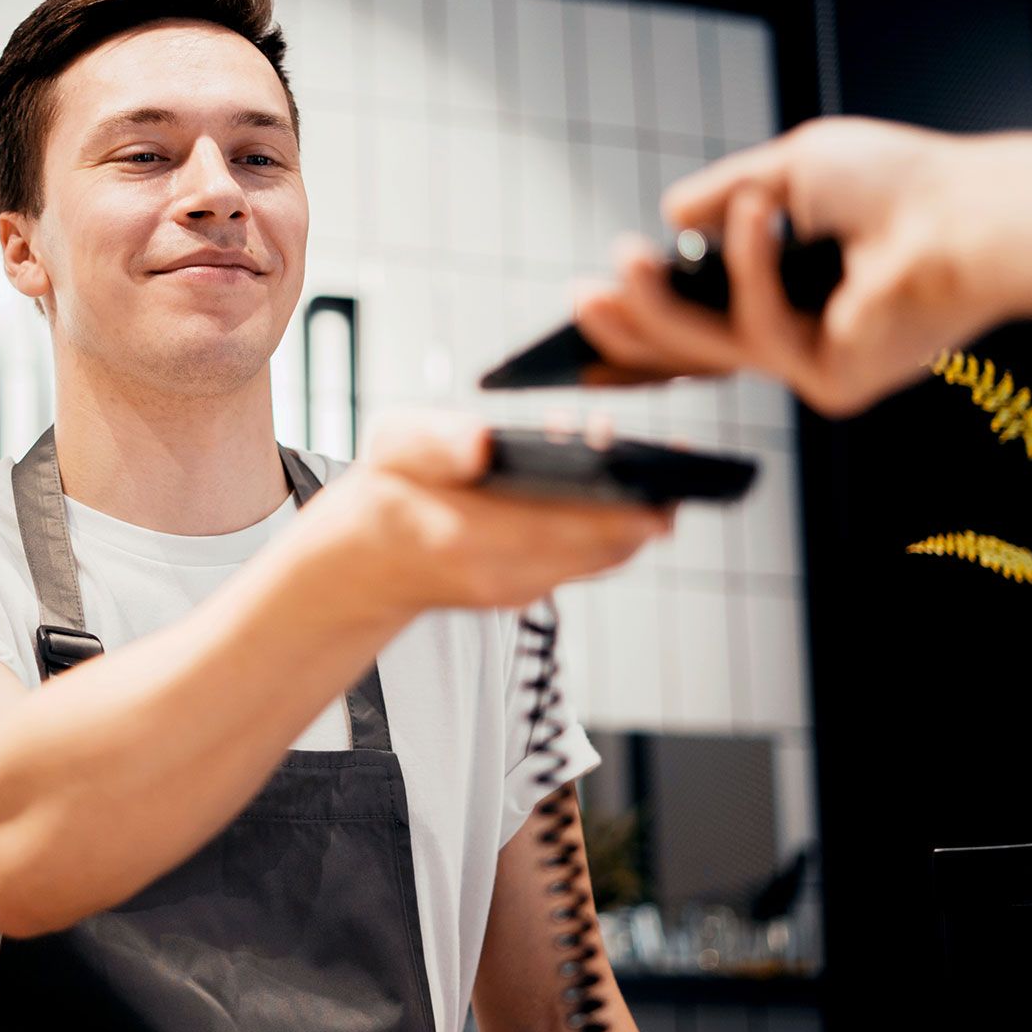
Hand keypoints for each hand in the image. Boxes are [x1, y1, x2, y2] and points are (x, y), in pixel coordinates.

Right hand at [305, 411, 673, 613]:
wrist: (365, 563)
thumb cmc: (386, 495)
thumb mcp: (391, 448)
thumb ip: (435, 442)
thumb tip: (482, 441)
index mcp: (466, 537)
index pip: (564, 529)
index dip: (625, 509)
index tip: (664, 481)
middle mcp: (502, 575)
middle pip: (605, 549)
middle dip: (646, 504)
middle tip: (665, 454)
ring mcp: (521, 590)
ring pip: (605, 557)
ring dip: (633, 512)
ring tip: (629, 454)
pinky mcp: (533, 590)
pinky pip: (590, 560)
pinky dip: (612, 523)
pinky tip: (606, 477)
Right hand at [574, 117, 1017, 416]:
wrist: (969, 211)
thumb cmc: (902, 185)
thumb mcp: (788, 170)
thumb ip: (723, 194)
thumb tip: (671, 213)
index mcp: (786, 291)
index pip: (699, 317)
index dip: (642, 312)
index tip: (597, 290)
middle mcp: (798, 336)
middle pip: (690, 352)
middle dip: (628, 327)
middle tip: (582, 296)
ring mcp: (814, 363)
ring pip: (709, 352)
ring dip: (658, 306)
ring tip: (625, 261)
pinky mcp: (833, 382)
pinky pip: (762, 332)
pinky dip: (753, 269)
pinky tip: (761, 219)